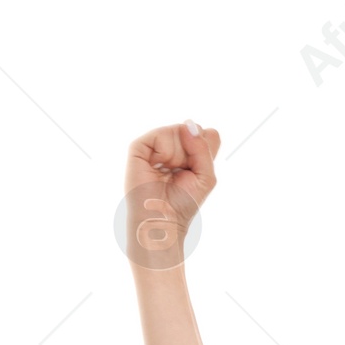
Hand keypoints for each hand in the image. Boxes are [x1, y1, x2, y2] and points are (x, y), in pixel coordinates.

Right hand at [123, 121, 220, 268]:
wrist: (162, 221)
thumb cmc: (183, 204)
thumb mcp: (206, 175)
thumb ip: (204, 147)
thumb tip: (187, 123)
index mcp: (187, 153)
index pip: (206, 133)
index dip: (206, 149)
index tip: (198, 171)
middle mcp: (171, 147)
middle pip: (192, 130)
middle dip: (193, 153)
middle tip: (181, 175)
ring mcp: (154, 146)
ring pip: (177, 130)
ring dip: (178, 154)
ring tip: (168, 174)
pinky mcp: (138, 148)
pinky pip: (159, 135)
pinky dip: (164, 152)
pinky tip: (159, 168)